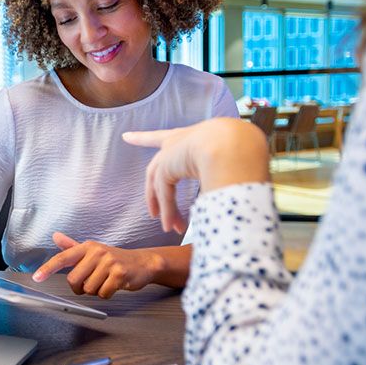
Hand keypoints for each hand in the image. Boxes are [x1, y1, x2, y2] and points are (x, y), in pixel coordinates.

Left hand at [32, 232, 163, 298]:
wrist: (143, 263)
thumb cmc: (115, 259)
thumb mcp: (93, 251)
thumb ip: (72, 246)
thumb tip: (55, 236)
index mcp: (87, 247)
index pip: (63, 258)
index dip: (48, 268)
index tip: (36, 277)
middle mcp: (97, 252)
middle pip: (74, 280)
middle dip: (80, 287)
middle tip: (92, 282)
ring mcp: (109, 262)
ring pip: (89, 289)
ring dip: (96, 291)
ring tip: (106, 281)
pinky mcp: (120, 274)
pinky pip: (103, 294)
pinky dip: (107, 294)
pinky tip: (114, 285)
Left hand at [122, 118, 269, 233]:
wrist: (234, 143)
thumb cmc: (240, 148)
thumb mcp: (228, 160)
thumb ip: (222, 173)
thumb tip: (230, 191)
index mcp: (192, 136)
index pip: (162, 137)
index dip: (143, 138)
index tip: (126, 136)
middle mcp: (177, 142)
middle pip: (155, 166)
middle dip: (151, 190)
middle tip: (152, 209)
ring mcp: (169, 154)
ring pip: (160, 184)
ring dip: (165, 208)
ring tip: (171, 229)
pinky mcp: (165, 167)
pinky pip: (164, 193)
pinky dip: (169, 211)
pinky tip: (172, 227)